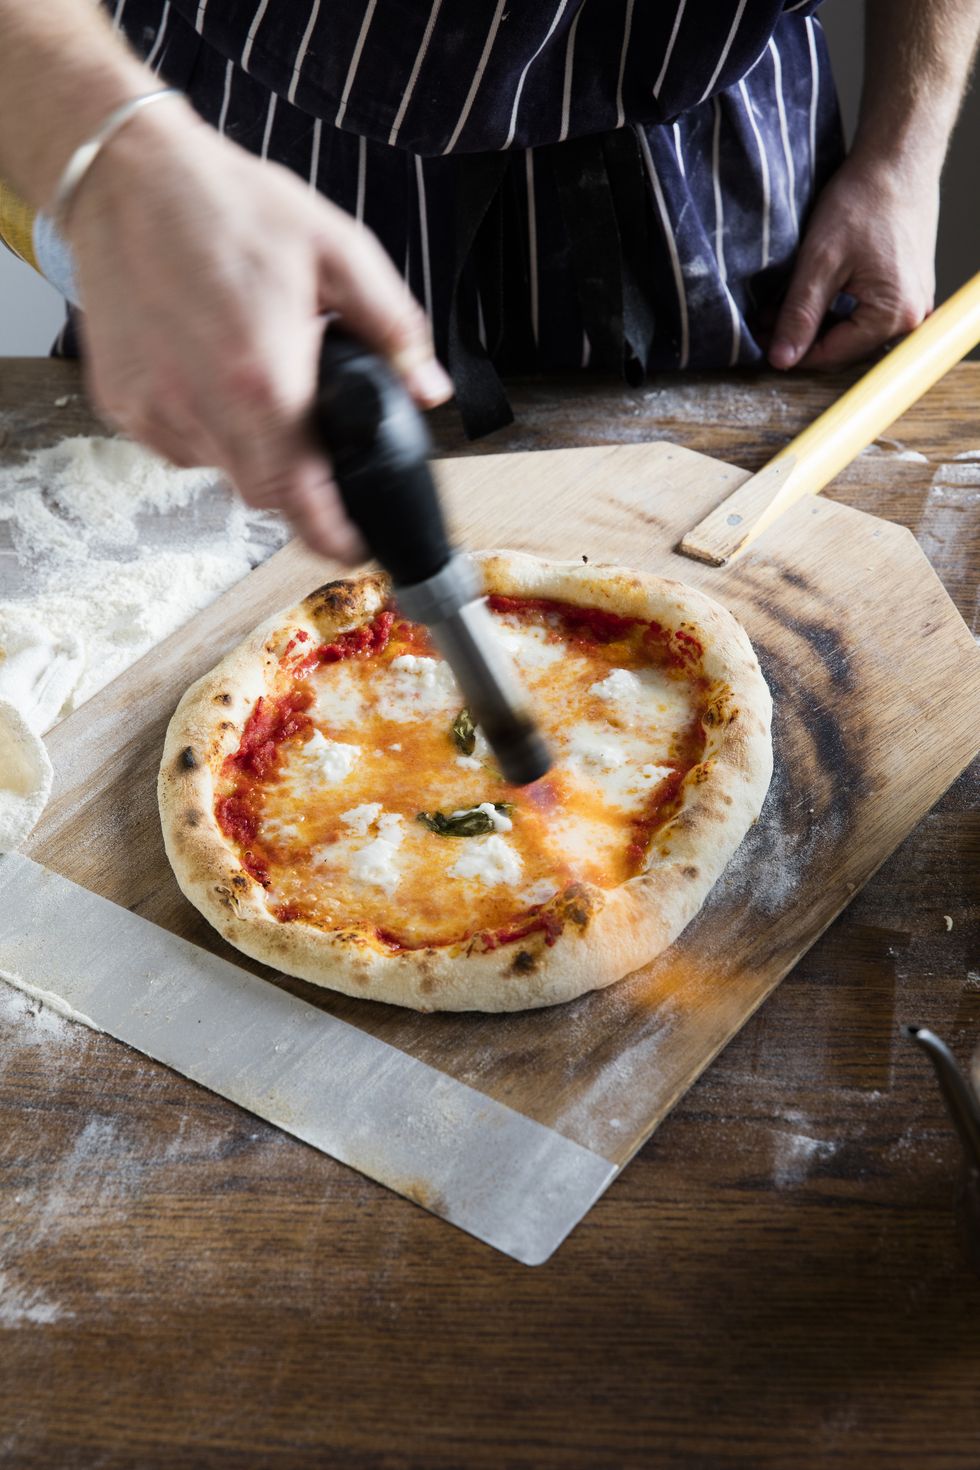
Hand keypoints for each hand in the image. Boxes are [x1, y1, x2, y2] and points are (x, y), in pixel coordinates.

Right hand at [66, 100, 452, 561]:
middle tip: (313, 441)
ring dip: (249, 448)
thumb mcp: (336, 252)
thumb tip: (428, 389)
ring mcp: (155, 410)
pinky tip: (208, 370)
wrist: (126, 176)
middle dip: (297, 484)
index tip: (352, 547)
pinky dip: (204, 427)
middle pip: (263, 494)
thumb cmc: (227, 205)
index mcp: (264, 381)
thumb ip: (394, 329)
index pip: (302, 499)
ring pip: (220, 470)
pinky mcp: (122, 403)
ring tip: (254, 376)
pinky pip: (178, 444)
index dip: (332, 536)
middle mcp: (204, 408)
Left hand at [768, 151, 938, 371]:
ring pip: (852, 333)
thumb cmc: (864, 201)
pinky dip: (834, 312)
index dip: (792, 353)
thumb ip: (800, 314)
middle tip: (764, 326)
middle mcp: (911, 317)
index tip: (760, 346)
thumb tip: (782, 359)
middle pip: (845, 348)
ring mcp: (913, 304)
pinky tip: (807, 300)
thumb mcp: (821, 260)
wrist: (898, 161)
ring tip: (778, 312)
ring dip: (815, 326)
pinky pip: (865, 315)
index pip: (833, 354)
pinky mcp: (906, 291)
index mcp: (894, 313)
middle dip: (803, 339)